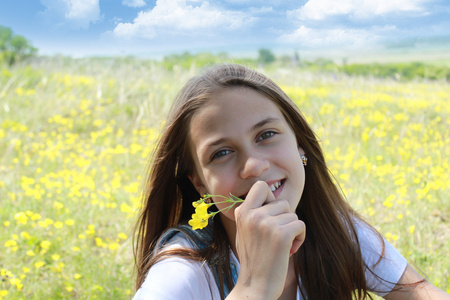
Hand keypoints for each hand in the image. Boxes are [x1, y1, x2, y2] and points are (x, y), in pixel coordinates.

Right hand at [230, 181, 305, 299]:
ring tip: (281, 246)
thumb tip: (269, 193)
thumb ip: (253, 212)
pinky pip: (301, 225)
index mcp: (242, 212)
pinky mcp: (282, 235)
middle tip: (277, 236)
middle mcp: (253, 215)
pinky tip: (290, 250)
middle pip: (282, 202)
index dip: (270, 197)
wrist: (255, 286)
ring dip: (292, 230)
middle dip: (284, 218)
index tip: (270, 213)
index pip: (261, 186)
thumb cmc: (253, 259)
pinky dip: (300, 237)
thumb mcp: (244, 231)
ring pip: (293, 215)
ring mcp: (267, 224)